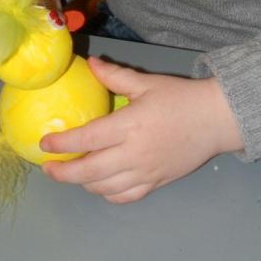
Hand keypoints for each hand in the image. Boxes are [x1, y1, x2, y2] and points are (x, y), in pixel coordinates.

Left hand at [40, 57, 242, 203]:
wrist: (216, 120)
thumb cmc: (181, 98)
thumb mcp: (147, 83)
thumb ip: (115, 75)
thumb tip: (90, 63)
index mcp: (129, 126)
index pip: (87, 140)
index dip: (62, 143)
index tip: (44, 142)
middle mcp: (133, 154)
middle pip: (89, 172)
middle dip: (63, 173)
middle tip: (48, 167)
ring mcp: (144, 173)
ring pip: (104, 188)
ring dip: (82, 183)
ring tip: (72, 173)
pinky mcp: (155, 184)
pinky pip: (125, 197)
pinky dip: (107, 194)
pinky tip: (100, 185)